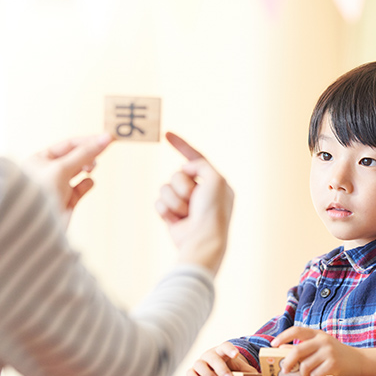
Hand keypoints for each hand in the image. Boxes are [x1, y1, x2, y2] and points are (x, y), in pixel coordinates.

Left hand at [22, 133, 112, 223]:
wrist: (36, 231)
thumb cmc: (40, 195)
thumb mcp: (62, 168)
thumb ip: (85, 153)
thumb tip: (107, 138)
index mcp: (40, 159)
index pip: (68, 144)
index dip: (88, 140)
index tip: (107, 138)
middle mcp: (49, 171)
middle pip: (76, 156)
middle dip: (89, 154)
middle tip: (104, 150)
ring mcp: (59, 186)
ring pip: (81, 170)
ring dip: (88, 168)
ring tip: (90, 168)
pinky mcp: (68, 200)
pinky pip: (83, 186)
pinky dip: (87, 184)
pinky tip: (86, 185)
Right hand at [155, 132, 233, 274]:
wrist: (202, 240)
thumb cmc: (213, 211)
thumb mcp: (216, 179)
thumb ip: (201, 164)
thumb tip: (185, 167)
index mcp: (215, 183)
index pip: (196, 158)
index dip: (182, 146)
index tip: (167, 134)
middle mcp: (200, 193)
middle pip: (177, 174)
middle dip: (181, 185)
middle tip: (193, 199)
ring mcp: (186, 205)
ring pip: (165, 188)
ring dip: (174, 199)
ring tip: (186, 212)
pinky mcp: (172, 216)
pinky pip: (159, 202)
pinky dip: (166, 209)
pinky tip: (177, 220)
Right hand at [187, 342, 257, 375]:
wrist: (214, 370)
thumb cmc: (229, 368)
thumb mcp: (240, 368)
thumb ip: (249, 372)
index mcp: (222, 351)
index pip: (225, 346)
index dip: (230, 349)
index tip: (236, 354)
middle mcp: (209, 354)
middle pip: (212, 357)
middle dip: (220, 367)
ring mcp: (199, 362)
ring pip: (199, 364)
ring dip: (207, 374)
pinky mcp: (192, 371)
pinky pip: (189, 373)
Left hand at [271, 327, 363, 375]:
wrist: (359, 362)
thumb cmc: (334, 355)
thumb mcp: (319, 347)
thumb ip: (303, 347)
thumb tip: (281, 350)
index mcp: (316, 333)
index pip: (296, 330)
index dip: (283, 336)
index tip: (273, 344)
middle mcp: (322, 340)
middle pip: (297, 350)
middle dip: (287, 362)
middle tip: (284, 370)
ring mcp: (328, 351)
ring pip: (305, 365)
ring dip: (302, 375)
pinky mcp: (334, 363)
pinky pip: (315, 374)